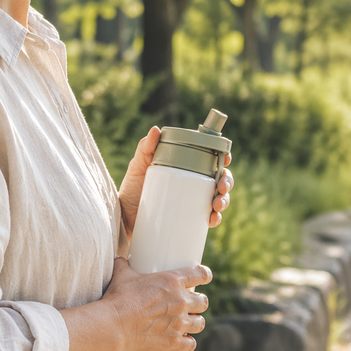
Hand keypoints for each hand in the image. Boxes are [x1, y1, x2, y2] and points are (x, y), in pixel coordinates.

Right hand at [103, 257, 210, 350]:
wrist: (114, 325)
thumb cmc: (119, 298)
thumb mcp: (121, 274)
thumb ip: (123, 264)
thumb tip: (119, 259)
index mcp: (173, 281)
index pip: (200, 274)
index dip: (205, 275)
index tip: (204, 277)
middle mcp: (181, 302)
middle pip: (203, 302)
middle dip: (199, 302)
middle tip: (190, 303)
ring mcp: (179, 323)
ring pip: (200, 323)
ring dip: (196, 322)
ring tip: (189, 322)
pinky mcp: (173, 342)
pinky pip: (191, 344)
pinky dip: (188, 343)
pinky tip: (185, 341)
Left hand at [118, 127, 233, 237]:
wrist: (123, 220)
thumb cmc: (131, 190)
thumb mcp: (137, 166)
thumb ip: (145, 148)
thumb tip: (155, 130)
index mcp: (187, 168)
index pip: (210, 160)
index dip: (223, 157)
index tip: (225, 159)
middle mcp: (193, 184)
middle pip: (220, 179)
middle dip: (227, 182)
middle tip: (221, 188)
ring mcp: (193, 203)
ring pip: (218, 199)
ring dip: (224, 201)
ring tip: (216, 205)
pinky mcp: (189, 220)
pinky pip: (209, 219)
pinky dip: (215, 219)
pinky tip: (213, 219)